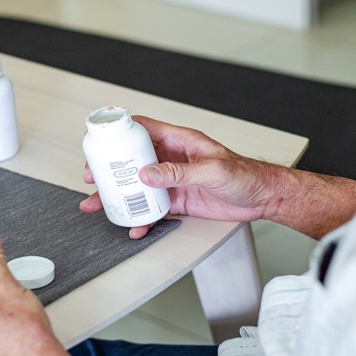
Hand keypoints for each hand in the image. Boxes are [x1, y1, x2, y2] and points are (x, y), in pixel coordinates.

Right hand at [80, 115, 286, 238]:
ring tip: (98, 204)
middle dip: (110, 169)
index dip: (120, 133)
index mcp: (179, 141)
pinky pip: (152, 208)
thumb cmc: (245, 174)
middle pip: (132, 159)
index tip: (101, 141)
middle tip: (92, 177)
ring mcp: (173, 180)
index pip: (144, 129)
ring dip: (118, 195)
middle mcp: (172, 158)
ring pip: (137, 186)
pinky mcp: (177, 200)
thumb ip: (178, 173)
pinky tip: (134, 226)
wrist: (262, 198)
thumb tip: (148, 174)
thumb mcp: (211, 170)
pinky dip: (141, 218)